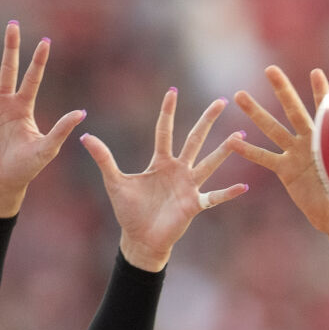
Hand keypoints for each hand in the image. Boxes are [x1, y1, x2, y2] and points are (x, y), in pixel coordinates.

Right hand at [0, 22, 83, 217]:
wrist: (1, 183)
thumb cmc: (26, 168)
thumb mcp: (46, 148)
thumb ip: (61, 129)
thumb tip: (81, 113)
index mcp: (24, 107)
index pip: (32, 78)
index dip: (38, 61)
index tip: (45, 41)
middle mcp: (5, 101)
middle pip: (7, 68)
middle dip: (10, 47)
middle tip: (12, 25)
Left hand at [80, 89, 248, 271]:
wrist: (140, 240)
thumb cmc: (129, 212)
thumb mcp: (114, 182)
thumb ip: (104, 158)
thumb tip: (85, 136)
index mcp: (160, 162)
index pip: (165, 131)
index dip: (168, 111)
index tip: (173, 90)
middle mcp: (178, 170)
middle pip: (194, 139)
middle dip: (207, 121)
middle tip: (221, 101)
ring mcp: (189, 186)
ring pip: (209, 163)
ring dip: (224, 151)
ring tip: (239, 135)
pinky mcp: (194, 205)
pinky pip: (214, 197)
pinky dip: (228, 193)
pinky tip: (244, 187)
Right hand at [230, 66, 328, 235]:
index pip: (326, 112)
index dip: (321, 93)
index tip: (316, 73)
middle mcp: (310, 142)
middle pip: (294, 111)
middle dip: (282, 90)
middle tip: (270, 69)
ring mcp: (296, 154)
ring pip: (273, 130)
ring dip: (256, 113)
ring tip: (239, 96)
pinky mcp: (285, 170)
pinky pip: (266, 158)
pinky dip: (250, 152)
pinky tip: (233, 142)